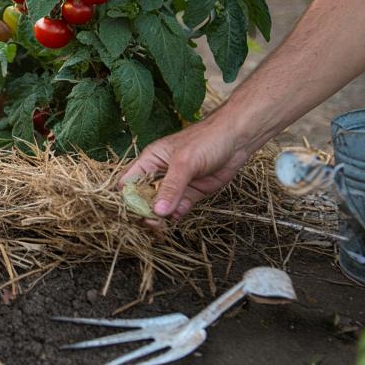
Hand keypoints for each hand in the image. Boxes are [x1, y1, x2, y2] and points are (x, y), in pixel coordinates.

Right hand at [120, 117, 254, 218]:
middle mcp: (159, 174)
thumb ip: (171, 188)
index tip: (134, 212)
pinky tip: (179, 214)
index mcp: (149, 161)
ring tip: (162, 225)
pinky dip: (178, 215)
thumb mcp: (184, 163)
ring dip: (161, 217)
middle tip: (151, 223)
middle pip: (143, 198)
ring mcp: (176, 185)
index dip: (127, 198)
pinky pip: (179, 209)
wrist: (237, 140)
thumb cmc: (206, 141)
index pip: (129, 182)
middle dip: (144, 212)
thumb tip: (157, 212)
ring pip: (161, 206)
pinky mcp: (191, 193)